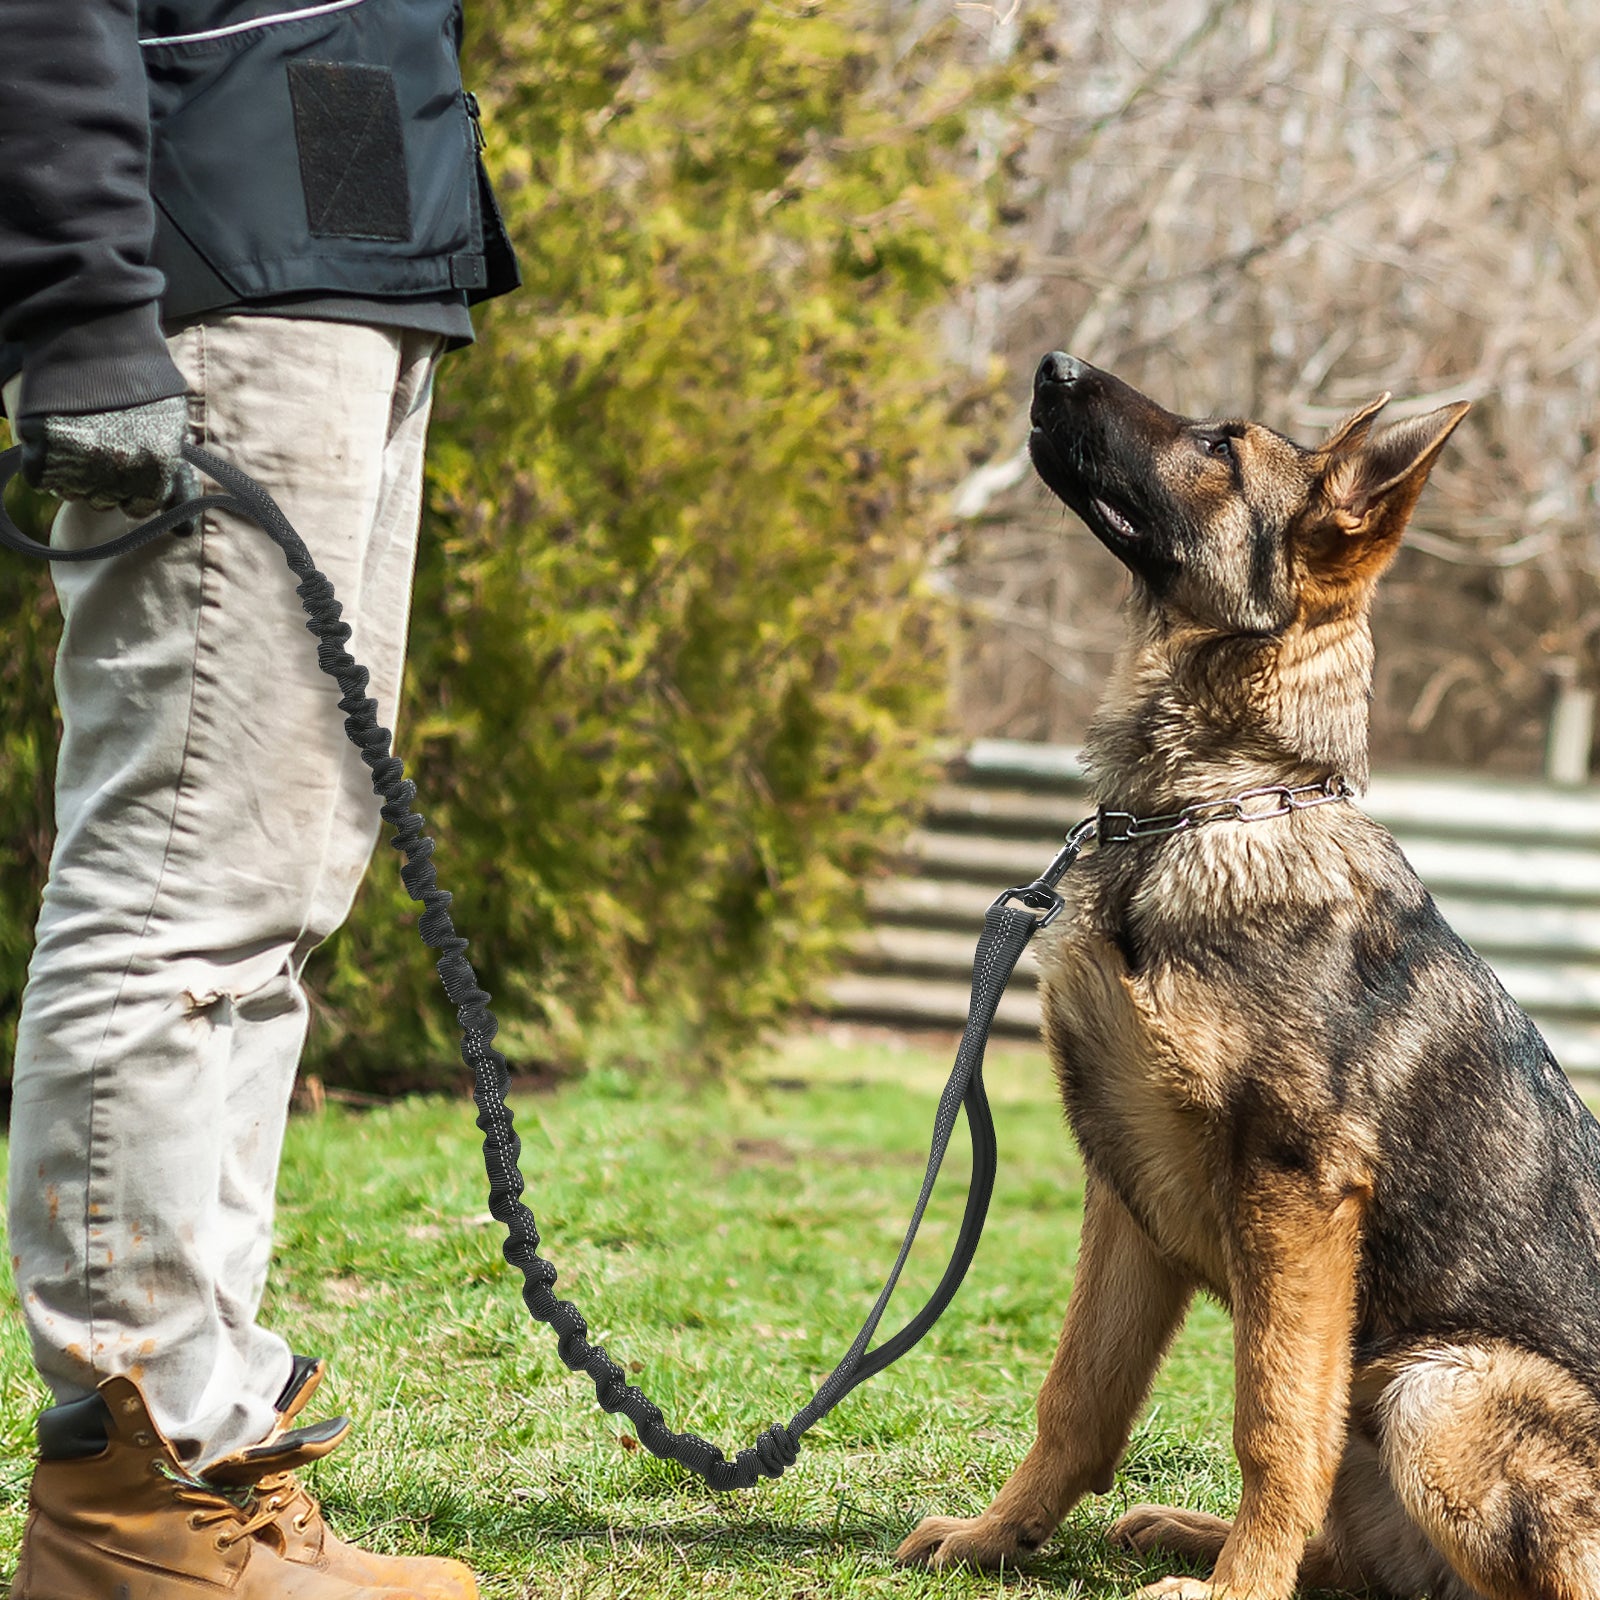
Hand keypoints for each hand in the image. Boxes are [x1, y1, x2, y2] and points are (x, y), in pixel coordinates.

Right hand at [18, 394, 199, 520]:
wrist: (94, 335)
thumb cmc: (140, 385)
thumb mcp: (171, 430)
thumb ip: (179, 484)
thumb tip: (184, 534)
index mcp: (156, 466)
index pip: (140, 508)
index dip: (132, 490)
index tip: (127, 467)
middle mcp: (120, 468)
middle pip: (104, 502)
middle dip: (103, 481)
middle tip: (100, 444)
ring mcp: (79, 458)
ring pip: (71, 494)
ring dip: (73, 475)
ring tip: (79, 437)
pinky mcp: (42, 444)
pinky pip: (39, 478)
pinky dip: (43, 466)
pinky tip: (55, 440)